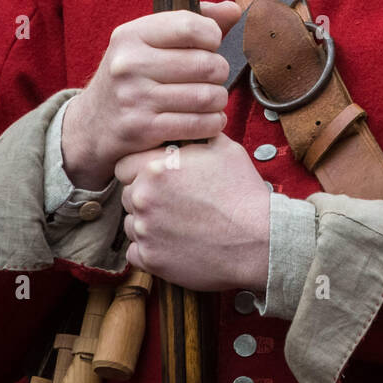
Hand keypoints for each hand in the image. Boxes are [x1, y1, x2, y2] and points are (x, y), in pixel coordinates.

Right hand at [61, 1, 240, 189]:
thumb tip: (233, 9)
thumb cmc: (132, 76)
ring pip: (207, 96)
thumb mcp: (150, 42)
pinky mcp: (143, 129)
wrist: (92, 124)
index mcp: (132, 34)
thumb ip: (194, 22)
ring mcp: (134, 98)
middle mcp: (129, 64)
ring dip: (219, 100)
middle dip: (219, 72)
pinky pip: (199, 124)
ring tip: (211, 99)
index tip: (209, 46)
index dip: (212, 36)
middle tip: (212, 77)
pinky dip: (213, 123)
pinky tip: (207, 119)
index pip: (191, 26)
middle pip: (206, 64)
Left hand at [115, 134, 271, 292]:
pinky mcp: (151, 259)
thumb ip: (196, 134)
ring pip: (132, 223)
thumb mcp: (223, 148)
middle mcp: (143, 198)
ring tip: (178, 223)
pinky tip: (175, 243)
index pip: (125, 165)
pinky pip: (136, 252)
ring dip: (148, 223)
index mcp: (155, 168)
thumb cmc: (242, 192)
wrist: (258, 239)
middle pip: (128, 194)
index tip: (156, 176)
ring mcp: (145, 231)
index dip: (140, 168)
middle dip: (146, 196)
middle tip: (174, 201)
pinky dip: (151, 249)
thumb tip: (192, 123)